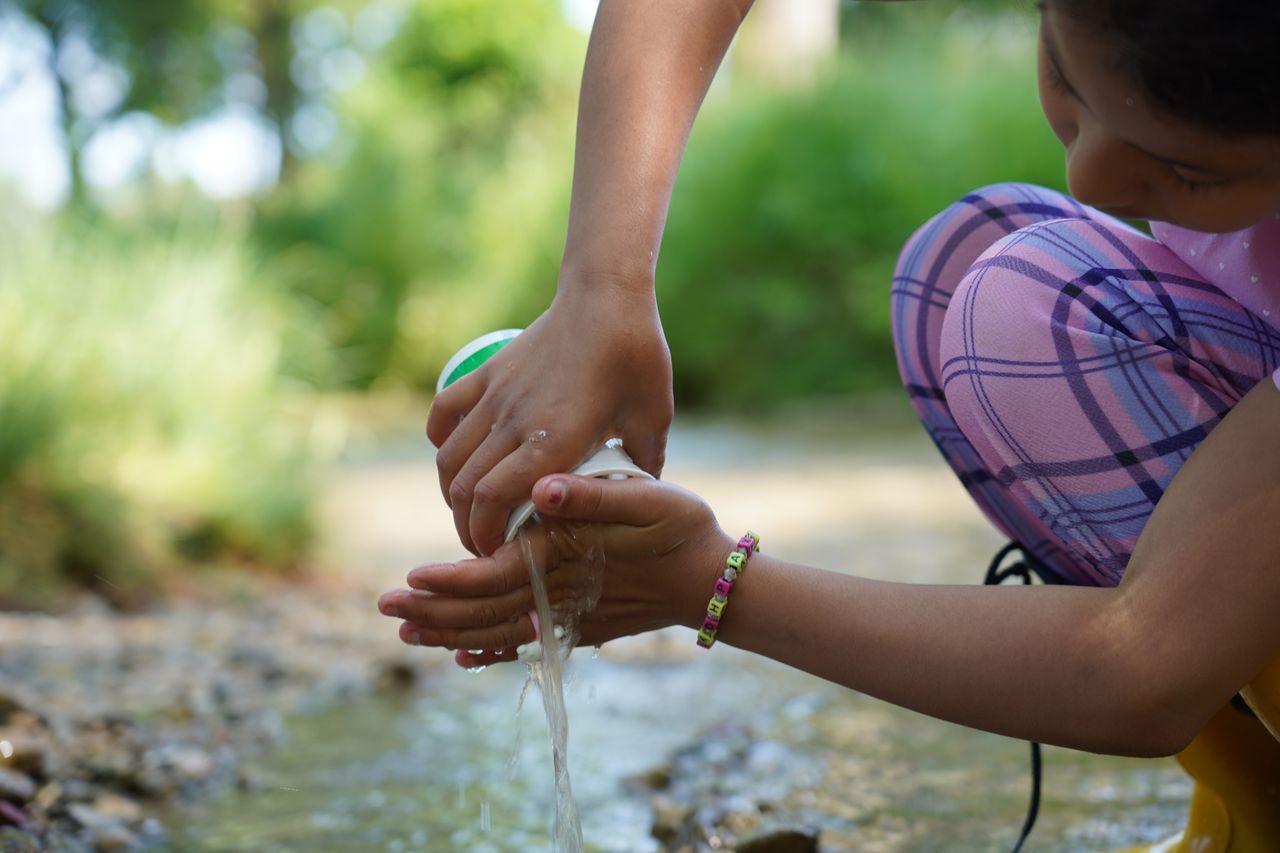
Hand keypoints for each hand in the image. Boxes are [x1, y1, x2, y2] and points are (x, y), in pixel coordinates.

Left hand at [378, 474, 731, 667]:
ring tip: (406, 631)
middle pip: (484, 611)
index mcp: (565, 560)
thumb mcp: (646, 498)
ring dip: (449, 633)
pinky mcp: (577, 627)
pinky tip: (463, 656)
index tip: (409, 579)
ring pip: (497, 632)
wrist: (711, 581)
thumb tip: (542, 489)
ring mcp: (566, 618)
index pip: (495, 576)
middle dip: (433, 612)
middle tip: (385, 608)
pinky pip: (525, 645)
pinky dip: (490, 651)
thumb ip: (593, 495)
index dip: (450, 582)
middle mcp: (558, 595)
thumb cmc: (679, 528)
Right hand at [427, 283, 673, 556]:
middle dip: (467, 527)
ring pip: (450, 458)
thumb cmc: (637, 360)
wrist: (608, 297)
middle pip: (465, 489)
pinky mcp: (488, 375)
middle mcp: (515, 423)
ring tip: (470, 512)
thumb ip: (642, 466)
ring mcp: (496, 397)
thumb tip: (642, 500)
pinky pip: (444, 413)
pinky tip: (454, 459)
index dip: (486, 537)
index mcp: (553, 442)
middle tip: (483, 546)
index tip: (496, 556)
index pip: (495, 502)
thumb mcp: (651, 421)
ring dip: (452, 493)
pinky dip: (440, 442)